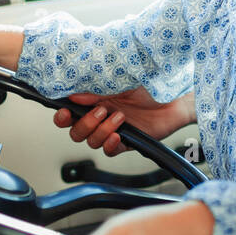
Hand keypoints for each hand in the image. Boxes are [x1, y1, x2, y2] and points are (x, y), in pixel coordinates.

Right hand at [54, 90, 195, 156]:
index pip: (69, 114)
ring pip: (92, 142)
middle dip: (84, 124)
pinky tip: (118, 135)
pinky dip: (110, 145)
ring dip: (102, 130)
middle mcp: (101, 118)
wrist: (173, 99)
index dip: (62, 117)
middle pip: (76, 133)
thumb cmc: (148, 86)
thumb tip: (74, 96)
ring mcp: (113, 130)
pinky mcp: (127, 142)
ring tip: (119, 117)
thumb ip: (96, 90)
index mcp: (95, 102)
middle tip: (101, 110)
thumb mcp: (119, 82)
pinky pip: (109, 151)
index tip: (64, 113)